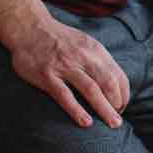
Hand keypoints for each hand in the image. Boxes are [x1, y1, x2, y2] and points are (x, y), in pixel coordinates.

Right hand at [9, 18, 129, 128]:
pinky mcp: (47, 74)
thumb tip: (115, 83)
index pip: (117, 75)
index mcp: (95, 50)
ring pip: (91, 90)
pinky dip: (77, 110)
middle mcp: (83, 57)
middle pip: (108, 83)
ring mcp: (65, 65)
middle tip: (117, 122)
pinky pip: (65, 95)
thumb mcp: (85, 43)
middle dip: (117, 104)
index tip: (121, 108)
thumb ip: (99, 60)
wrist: (29, 28)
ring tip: (111, 124)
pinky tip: (85, 122)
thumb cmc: (60, 40)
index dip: (123, 94)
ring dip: (104, 109)